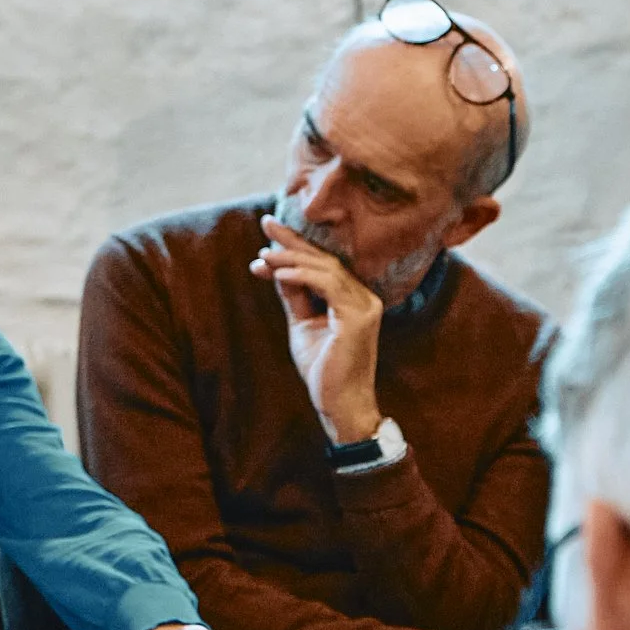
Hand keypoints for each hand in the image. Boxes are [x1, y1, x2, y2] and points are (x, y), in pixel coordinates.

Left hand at [251, 216, 383, 444]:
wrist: (340, 405)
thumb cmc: (324, 370)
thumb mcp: (303, 325)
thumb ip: (295, 297)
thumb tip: (277, 268)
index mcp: (354, 299)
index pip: (324, 264)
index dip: (297, 245)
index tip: (269, 231)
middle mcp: (364, 298)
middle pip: (325, 260)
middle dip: (292, 242)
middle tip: (265, 224)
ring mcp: (364, 307)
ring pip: (325, 269)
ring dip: (291, 259)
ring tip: (264, 254)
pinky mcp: (357, 318)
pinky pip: (327, 285)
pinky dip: (302, 276)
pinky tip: (278, 272)